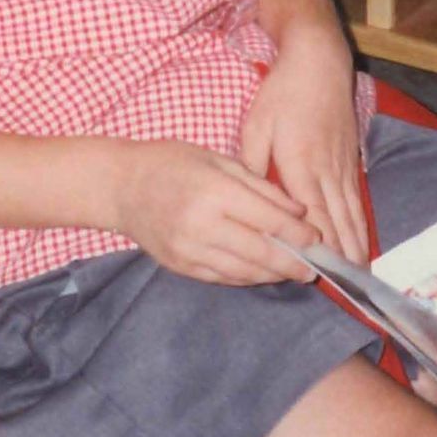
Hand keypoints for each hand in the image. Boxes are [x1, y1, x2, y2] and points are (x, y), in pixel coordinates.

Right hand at [108, 139, 321, 285]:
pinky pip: (222, 277)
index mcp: (214, 191)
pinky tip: (261, 272)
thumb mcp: (218, 159)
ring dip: (272, 274)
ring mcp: (189, 249)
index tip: (317, 239)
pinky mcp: (180, 265)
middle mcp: (201, 224)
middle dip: (292, 263)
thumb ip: (259, 186)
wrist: (120, 186)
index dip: (298, 234)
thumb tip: (298, 212)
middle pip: (260, 252)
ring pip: (243, 271)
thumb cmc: (171, 163)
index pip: (268, 219)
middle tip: (313, 269)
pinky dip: (246, 277)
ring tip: (292, 272)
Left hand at [239, 31, 365, 267]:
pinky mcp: (351, 159)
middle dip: (341, 256)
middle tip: (346, 289)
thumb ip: (253, 167)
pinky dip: (361, 223)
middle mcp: (327, 170)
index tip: (318, 273)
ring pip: (352, 213)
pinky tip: (363, 240)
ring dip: (356, 244)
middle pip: (337, 221)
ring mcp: (342, 165)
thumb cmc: (282, 94)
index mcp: (300, 164)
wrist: (319, 63)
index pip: (310, 215)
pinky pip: (357, 199)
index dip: (317, 246)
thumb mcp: (256, 127)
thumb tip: (249, 202)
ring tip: (359, 275)